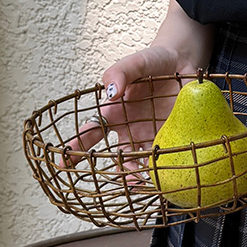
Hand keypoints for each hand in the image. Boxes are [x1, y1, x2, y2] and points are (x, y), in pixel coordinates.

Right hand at [56, 40, 214, 178]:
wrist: (183, 62)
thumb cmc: (154, 62)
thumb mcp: (135, 62)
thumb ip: (119, 73)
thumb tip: (111, 93)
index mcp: (114, 114)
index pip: (92, 132)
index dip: (76, 147)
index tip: (63, 163)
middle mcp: (130, 130)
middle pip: (116, 157)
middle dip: (116, 171)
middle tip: (121, 179)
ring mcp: (150, 137)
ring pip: (140, 164)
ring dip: (138, 176)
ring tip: (142, 183)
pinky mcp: (171, 138)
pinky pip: (164, 158)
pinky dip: (162, 169)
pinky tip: (163, 176)